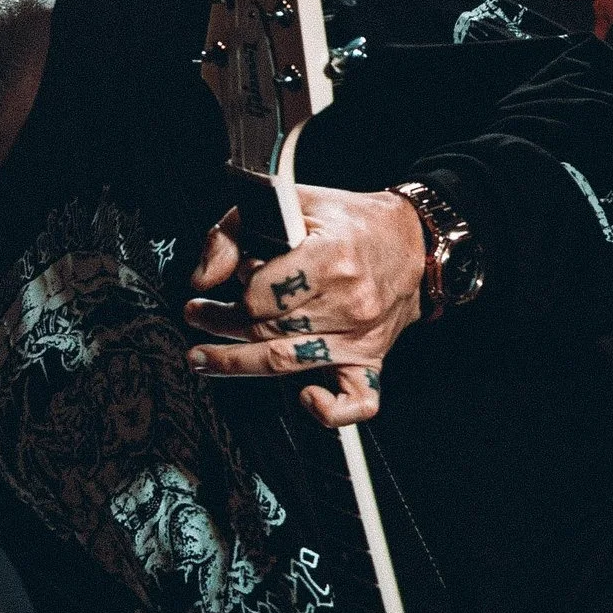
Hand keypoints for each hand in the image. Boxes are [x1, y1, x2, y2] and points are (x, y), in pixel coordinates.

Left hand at [181, 183, 429, 429]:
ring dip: (237, 364)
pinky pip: (356, 402)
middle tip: (198, 315)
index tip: (233, 277)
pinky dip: (329, 411)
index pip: (262, 293)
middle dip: (221, 324)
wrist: (415, 241)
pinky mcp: (371, 358)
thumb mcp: (294, 202)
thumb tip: (203, 278)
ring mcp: (360, 336)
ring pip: (286, 363)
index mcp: (331, 258)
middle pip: (264, 328)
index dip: (237, 288)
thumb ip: (238, 230)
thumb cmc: (352, 223)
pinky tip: (304, 399)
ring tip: (205, 358)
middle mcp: (349, 302)